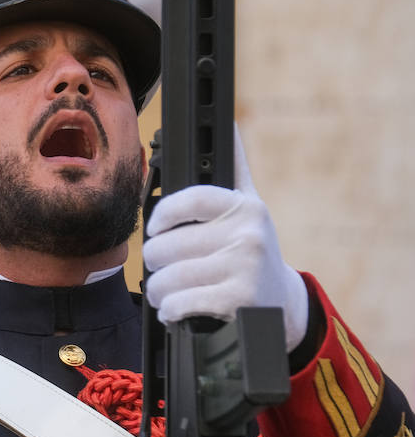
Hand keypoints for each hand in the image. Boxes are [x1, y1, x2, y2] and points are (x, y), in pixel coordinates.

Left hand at [143, 125, 309, 350]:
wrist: (281, 303)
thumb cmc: (251, 251)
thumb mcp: (249, 209)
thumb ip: (236, 170)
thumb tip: (230, 125)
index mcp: (244, 207)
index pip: (189, 199)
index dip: (161, 215)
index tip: (155, 228)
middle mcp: (247, 233)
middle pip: (165, 245)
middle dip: (156, 262)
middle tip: (163, 268)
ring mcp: (244, 266)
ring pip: (167, 277)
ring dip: (158, 291)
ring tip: (166, 291)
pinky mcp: (238, 299)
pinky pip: (179, 303)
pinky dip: (169, 310)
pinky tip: (176, 309)